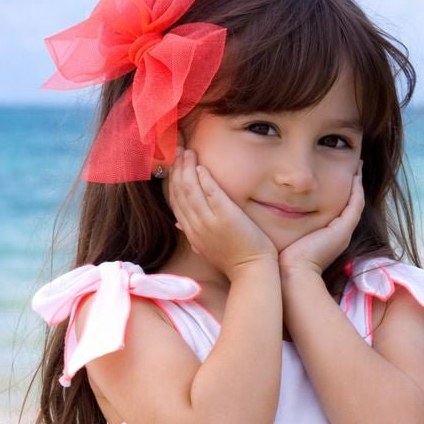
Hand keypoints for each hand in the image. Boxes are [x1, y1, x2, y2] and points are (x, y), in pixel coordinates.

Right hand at [167, 147, 277, 281]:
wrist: (251, 272)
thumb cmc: (234, 260)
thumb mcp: (206, 248)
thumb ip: (192, 234)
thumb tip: (178, 222)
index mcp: (191, 233)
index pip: (175, 202)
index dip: (172, 181)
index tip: (174, 165)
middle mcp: (196, 227)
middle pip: (179, 193)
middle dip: (177, 169)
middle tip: (178, 150)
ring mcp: (209, 222)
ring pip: (190, 190)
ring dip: (187, 169)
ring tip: (188, 152)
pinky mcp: (226, 217)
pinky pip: (210, 193)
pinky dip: (204, 179)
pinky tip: (202, 167)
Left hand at [277, 164, 364, 276]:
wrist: (291, 275)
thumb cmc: (280, 260)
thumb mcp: (282, 236)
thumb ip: (280, 223)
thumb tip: (266, 207)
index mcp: (324, 238)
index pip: (334, 211)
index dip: (335, 192)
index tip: (332, 174)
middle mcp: (337, 236)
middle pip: (349, 207)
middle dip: (350, 187)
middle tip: (353, 168)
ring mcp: (342, 233)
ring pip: (355, 204)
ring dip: (356, 184)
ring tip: (357, 165)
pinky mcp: (343, 230)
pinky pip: (356, 205)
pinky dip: (357, 189)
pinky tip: (356, 173)